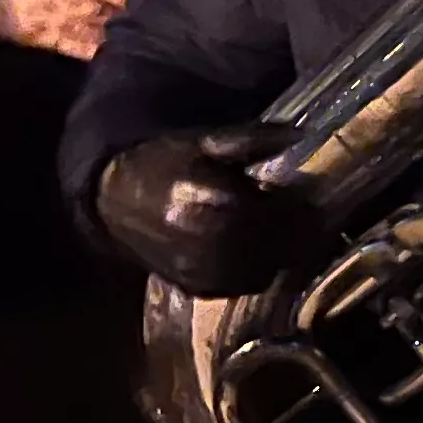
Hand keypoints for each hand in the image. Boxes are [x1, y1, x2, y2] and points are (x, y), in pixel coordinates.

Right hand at [95, 125, 323, 295]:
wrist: (113, 198)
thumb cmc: (165, 163)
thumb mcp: (206, 141)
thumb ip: (254, 139)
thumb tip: (301, 135)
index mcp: (216, 200)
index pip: (283, 213)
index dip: (303, 204)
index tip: (308, 192)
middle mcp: (210, 241)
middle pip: (280, 246)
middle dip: (297, 230)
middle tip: (300, 213)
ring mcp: (201, 270)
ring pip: (267, 270)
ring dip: (280, 252)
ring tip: (277, 229)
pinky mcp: (193, 288)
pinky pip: (243, 286)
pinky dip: (257, 269)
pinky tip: (253, 247)